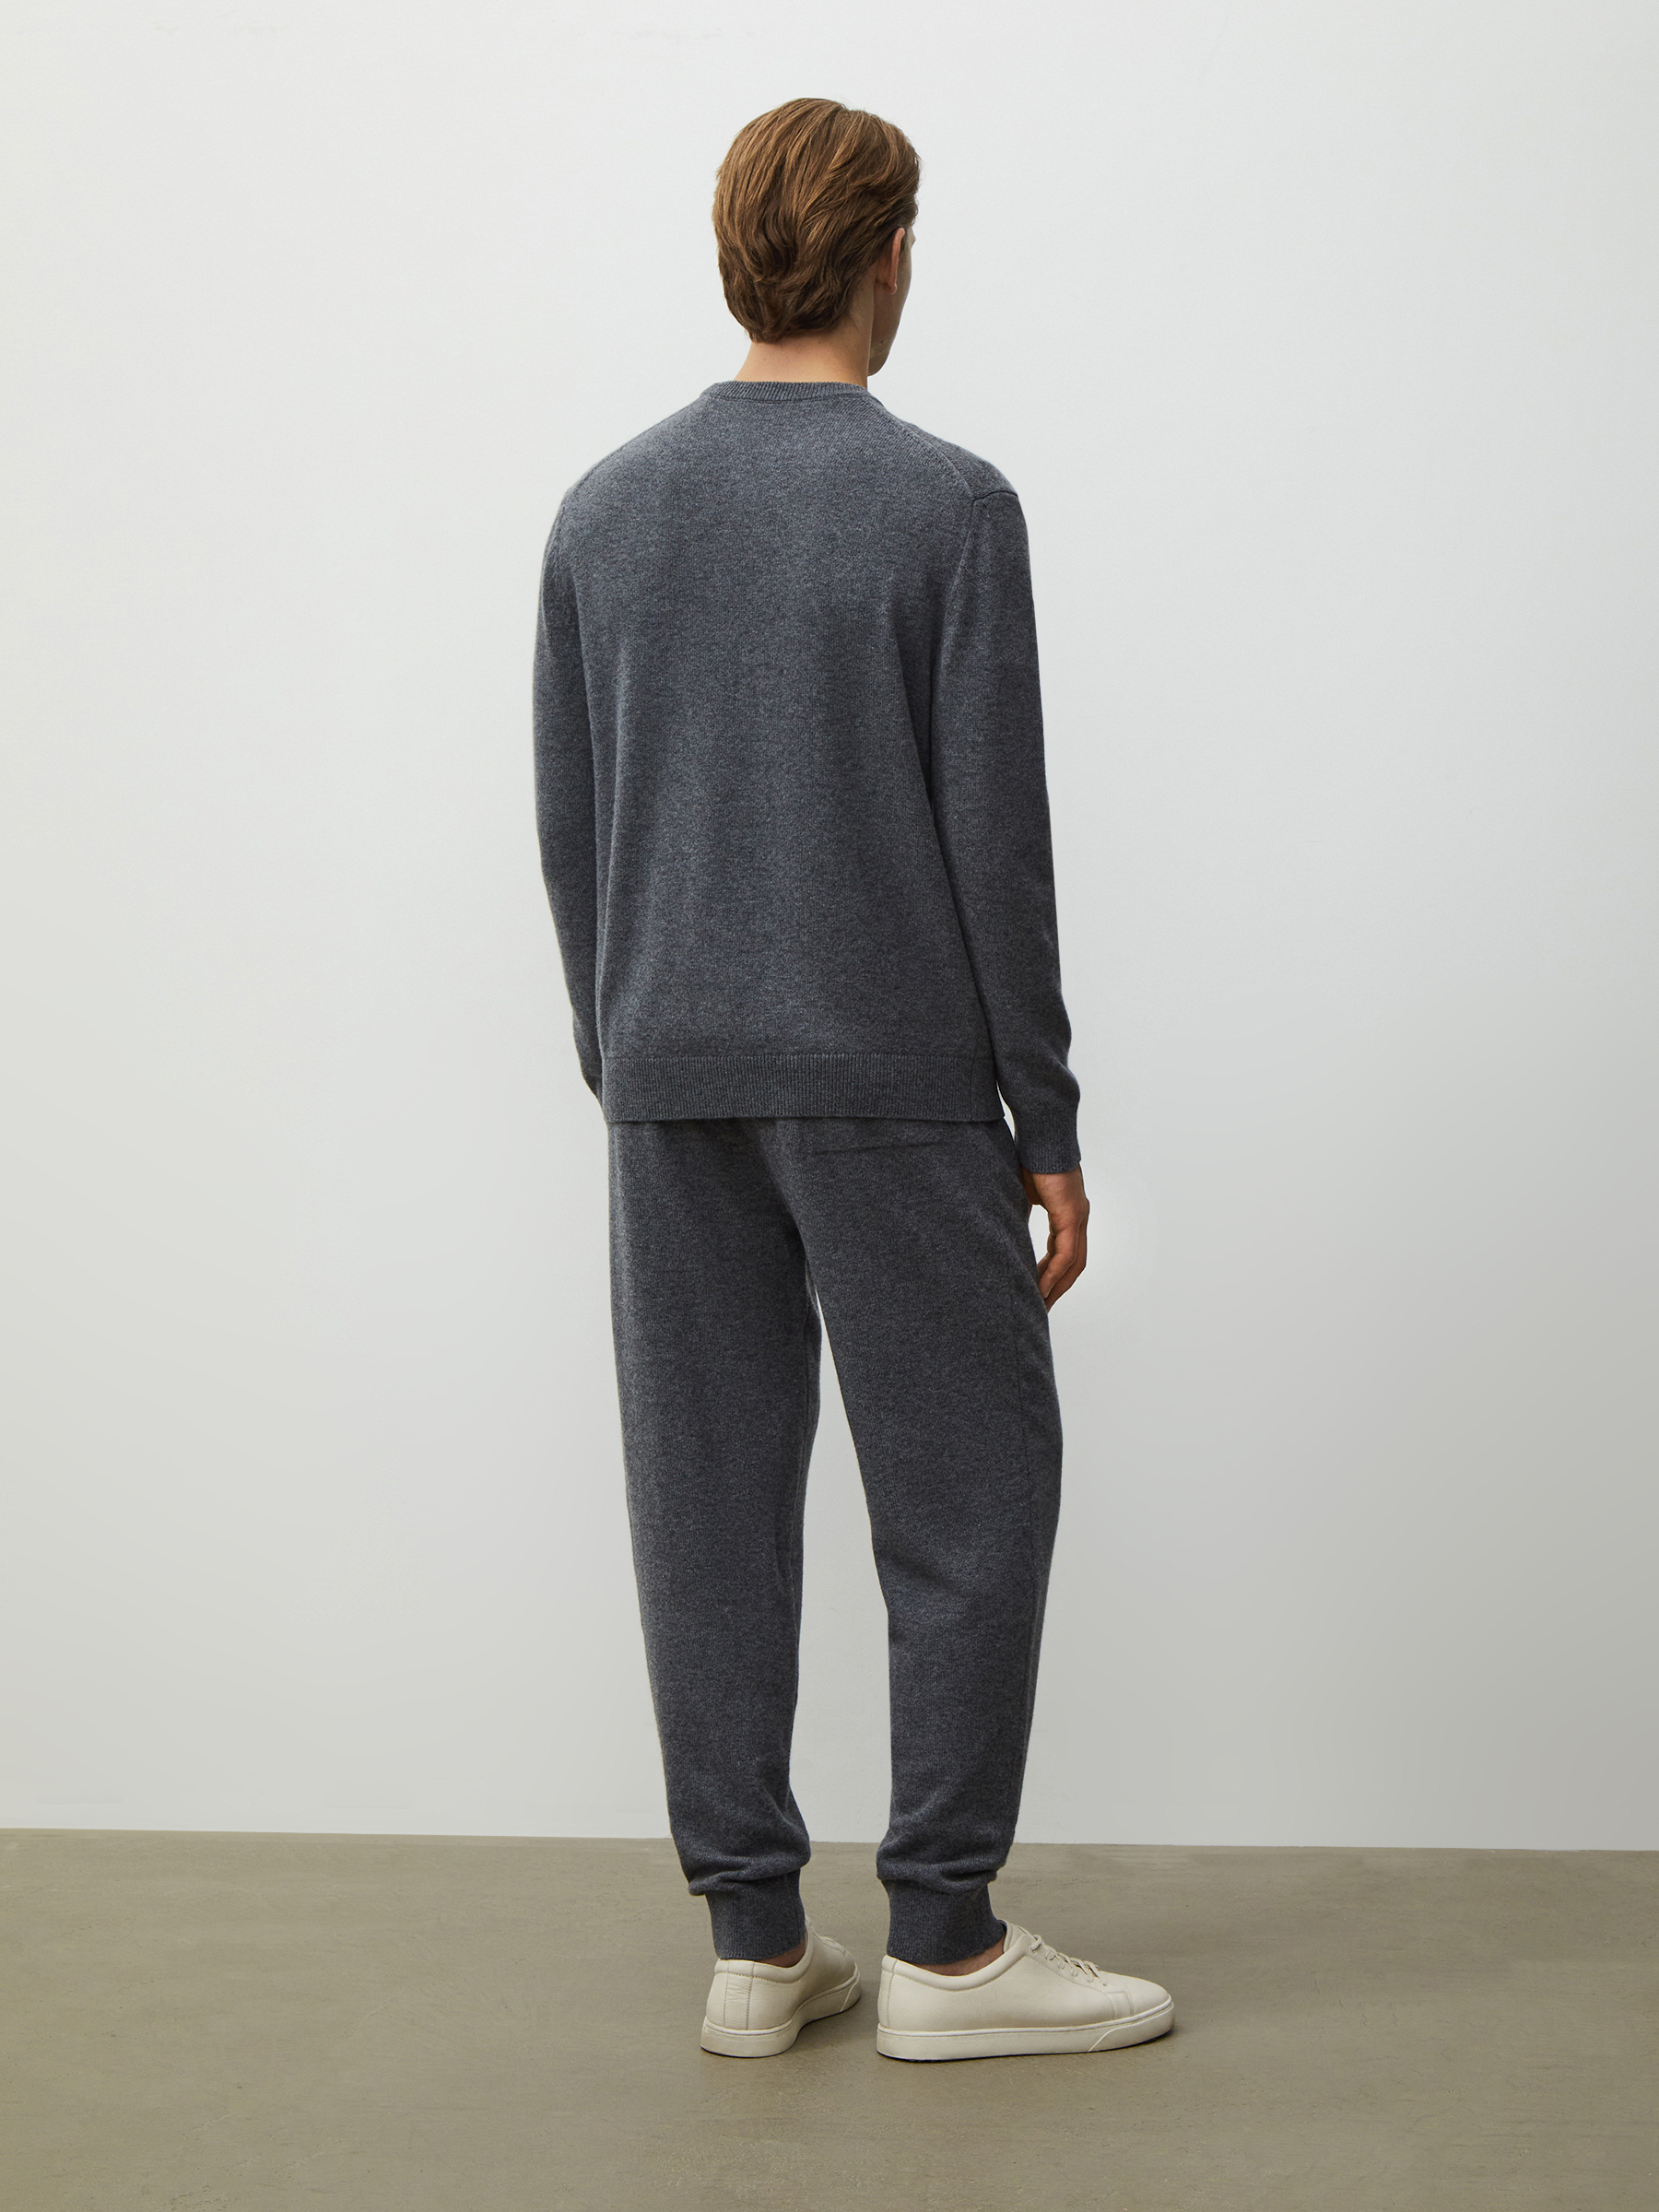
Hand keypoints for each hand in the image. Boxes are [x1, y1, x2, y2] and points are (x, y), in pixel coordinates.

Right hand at [1020, 1165, 1088, 1308]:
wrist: (1040, 1138)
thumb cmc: (1029, 1157)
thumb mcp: (1024, 1192)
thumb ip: (1023, 1210)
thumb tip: (1006, 1222)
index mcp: (1068, 1213)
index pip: (1064, 1252)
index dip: (1052, 1273)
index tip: (1038, 1289)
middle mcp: (1078, 1218)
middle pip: (1073, 1264)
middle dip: (1057, 1287)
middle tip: (1041, 1306)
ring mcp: (1078, 1218)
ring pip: (1072, 1264)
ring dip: (1057, 1286)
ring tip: (1040, 1304)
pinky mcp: (1071, 1216)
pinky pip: (1065, 1255)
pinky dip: (1053, 1273)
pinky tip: (1040, 1287)